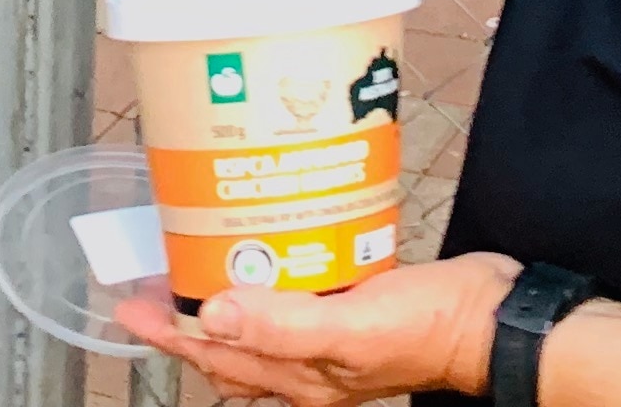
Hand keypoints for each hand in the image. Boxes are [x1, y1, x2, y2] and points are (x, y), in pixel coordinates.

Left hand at [113, 253, 516, 405]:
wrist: (490, 320)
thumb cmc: (426, 330)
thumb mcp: (351, 329)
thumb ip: (283, 324)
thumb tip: (212, 314)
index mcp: (300, 378)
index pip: (215, 357)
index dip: (169, 333)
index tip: (130, 304)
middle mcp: (307, 363)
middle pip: (229, 344)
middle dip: (188, 315)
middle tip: (156, 273)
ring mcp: (330, 335)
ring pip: (259, 319)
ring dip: (225, 292)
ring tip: (198, 253)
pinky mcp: (352, 304)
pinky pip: (296, 293)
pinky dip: (273, 273)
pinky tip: (271, 242)